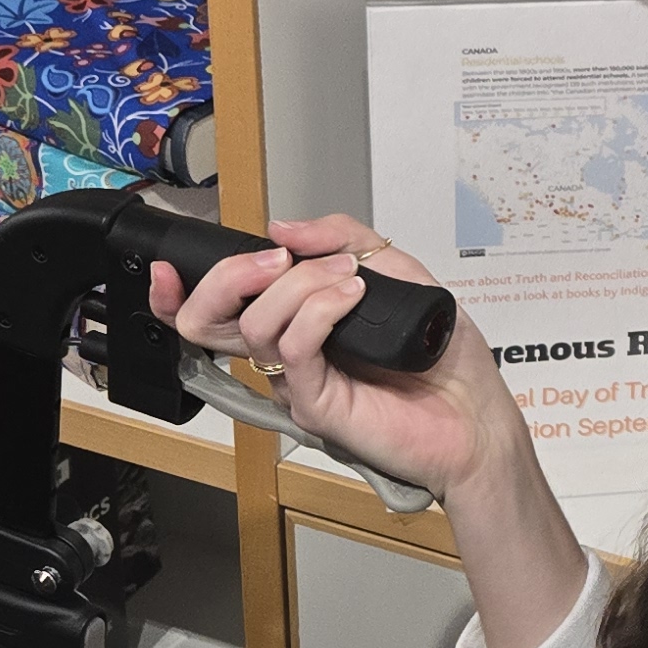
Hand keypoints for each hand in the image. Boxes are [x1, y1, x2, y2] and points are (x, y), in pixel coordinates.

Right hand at [148, 213, 528, 505]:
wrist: (477, 420)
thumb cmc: (443, 358)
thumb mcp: (397, 271)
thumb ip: (342, 239)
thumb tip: (283, 227)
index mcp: (297, 324)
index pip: (220, 308)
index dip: (181, 289)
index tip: (170, 262)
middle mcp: (288, 354)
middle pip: (210, 321)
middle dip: (228, 276)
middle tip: (277, 259)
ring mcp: (298, 382)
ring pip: (254, 326)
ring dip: (300, 285)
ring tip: (349, 279)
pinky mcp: (317, 405)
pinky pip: (293, 348)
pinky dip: (317, 310)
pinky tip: (352, 296)